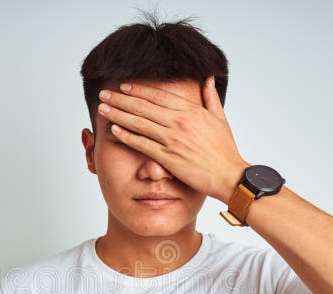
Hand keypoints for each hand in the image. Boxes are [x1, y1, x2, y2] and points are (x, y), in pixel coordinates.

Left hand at [97, 76, 249, 202]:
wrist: (229, 176)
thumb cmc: (225, 151)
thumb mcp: (220, 119)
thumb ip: (211, 97)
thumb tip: (208, 78)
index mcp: (192, 111)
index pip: (159, 96)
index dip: (138, 90)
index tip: (123, 87)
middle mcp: (180, 122)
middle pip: (143, 107)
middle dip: (120, 99)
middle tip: (104, 94)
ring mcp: (173, 140)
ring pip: (139, 123)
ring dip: (118, 114)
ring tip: (102, 109)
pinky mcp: (168, 158)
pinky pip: (142, 144)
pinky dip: (127, 136)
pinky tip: (114, 130)